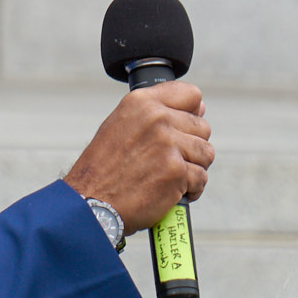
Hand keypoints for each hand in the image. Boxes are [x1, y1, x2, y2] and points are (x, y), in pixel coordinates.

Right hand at [62, 81, 211, 233]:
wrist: (91, 202)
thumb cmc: (104, 168)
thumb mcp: (121, 125)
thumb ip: (156, 114)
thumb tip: (200, 108)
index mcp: (141, 102)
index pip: (191, 95)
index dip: (191, 114)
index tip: (181, 129)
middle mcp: (156, 118)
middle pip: (202, 127)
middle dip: (191, 147)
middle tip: (169, 161)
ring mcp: (168, 144)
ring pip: (206, 153)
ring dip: (194, 168)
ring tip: (172, 177)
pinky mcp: (176, 171)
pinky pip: (201, 177)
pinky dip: (192, 189)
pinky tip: (172, 192)